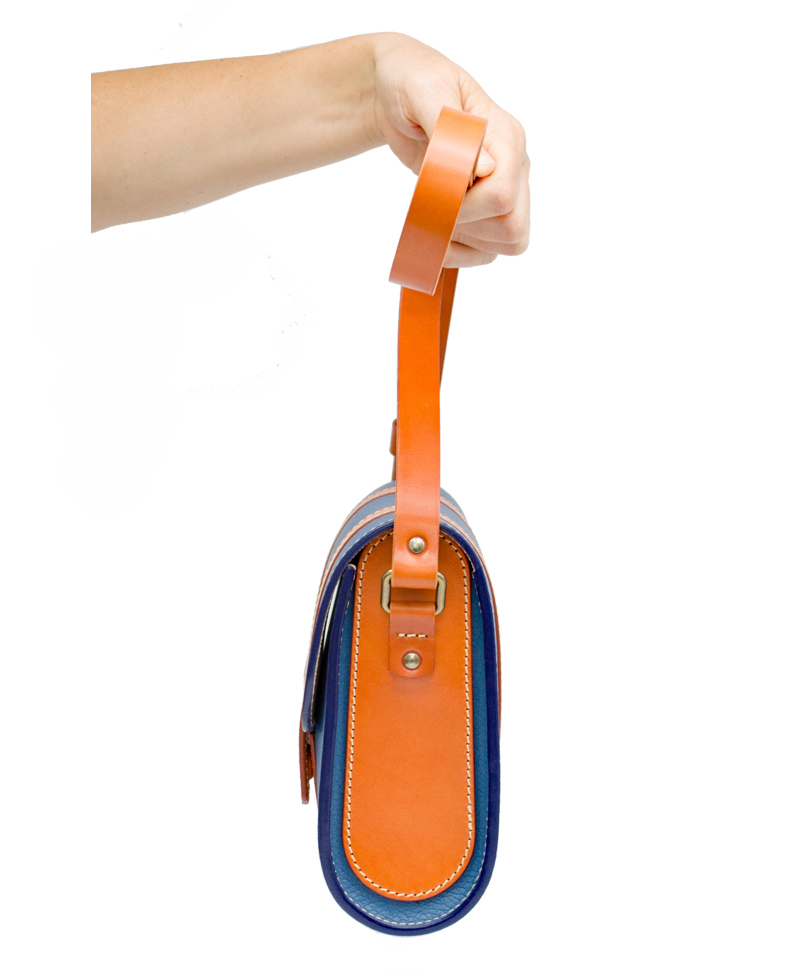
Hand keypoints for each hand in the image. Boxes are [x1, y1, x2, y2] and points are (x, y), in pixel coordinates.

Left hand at [368, 33, 529, 268]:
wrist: (398, 94)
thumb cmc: (411, 82)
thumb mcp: (424, 92)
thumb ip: (450, 127)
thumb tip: (485, 168)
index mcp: (506, 136)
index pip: (503, 195)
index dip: (463, 207)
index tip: (431, 195)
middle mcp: (514, 165)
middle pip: (512, 227)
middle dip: (466, 228)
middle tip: (432, 208)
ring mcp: (503, 188)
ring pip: (507, 243)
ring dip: (464, 243)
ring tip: (431, 216)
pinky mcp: (486, 207)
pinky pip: (490, 251)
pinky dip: (462, 254)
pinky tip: (436, 237)